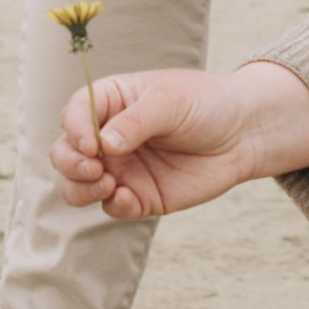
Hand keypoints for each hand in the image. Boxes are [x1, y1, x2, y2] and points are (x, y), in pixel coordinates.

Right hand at [52, 59, 308, 220]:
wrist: (244, 132)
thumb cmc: (205, 103)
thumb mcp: (170, 101)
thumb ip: (135, 121)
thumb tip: (103, 145)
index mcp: (110, 102)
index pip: (74, 113)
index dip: (74, 129)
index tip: (90, 142)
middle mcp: (107, 137)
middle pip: (65, 153)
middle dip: (70, 163)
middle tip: (93, 167)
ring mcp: (121, 168)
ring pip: (78, 186)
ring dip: (81, 189)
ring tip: (108, 183)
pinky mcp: (139, 196)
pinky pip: (113, 206)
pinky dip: (113, 205)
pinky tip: (127, 198)